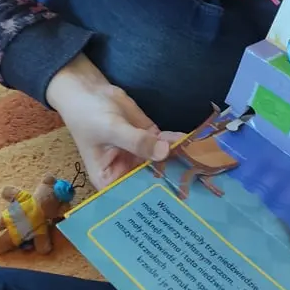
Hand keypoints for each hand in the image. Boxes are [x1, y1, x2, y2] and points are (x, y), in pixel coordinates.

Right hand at [46, 54, 183, 190]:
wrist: (89, 90)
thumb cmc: (89, 115)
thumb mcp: (112, 129)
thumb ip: (137, 141)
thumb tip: (165, 151)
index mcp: (109, 179)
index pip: (132, 195)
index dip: (151, 197)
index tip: (174, 200)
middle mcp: (126, 171)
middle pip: (151, 179)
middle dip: (171, 180)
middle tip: (196, 185)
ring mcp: (139, 154)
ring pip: (162, 160)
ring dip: (179, 160)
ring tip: (201, 165)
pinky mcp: (149, 137)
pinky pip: (165, 142)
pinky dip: (177, 142)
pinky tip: (194, 144)